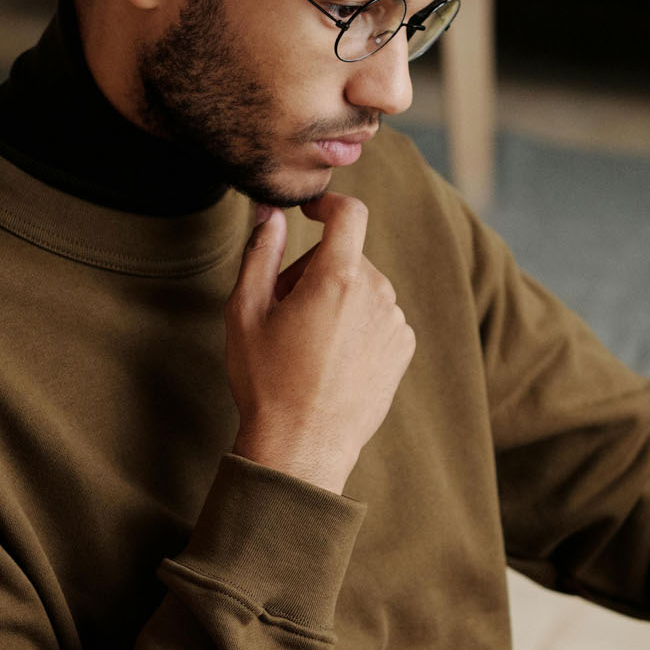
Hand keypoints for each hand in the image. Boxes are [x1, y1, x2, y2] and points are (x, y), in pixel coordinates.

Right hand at [225, 193, 414, 494]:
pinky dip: (357, 324)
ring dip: (337, 299)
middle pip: (347, 257)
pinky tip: (332, 359)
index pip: (350, 212)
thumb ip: (259, 252)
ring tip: (307, 342)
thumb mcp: (245, 311)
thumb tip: (272, 214)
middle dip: (315, 270)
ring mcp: (395, 322)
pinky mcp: (403, 348)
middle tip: (284, 311)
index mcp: (337, 277)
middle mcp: (377, 293)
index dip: (329, 203)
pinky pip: (379, 317)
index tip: (312, 212)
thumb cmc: (266, 381)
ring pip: (363, 288)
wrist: (302, 446)